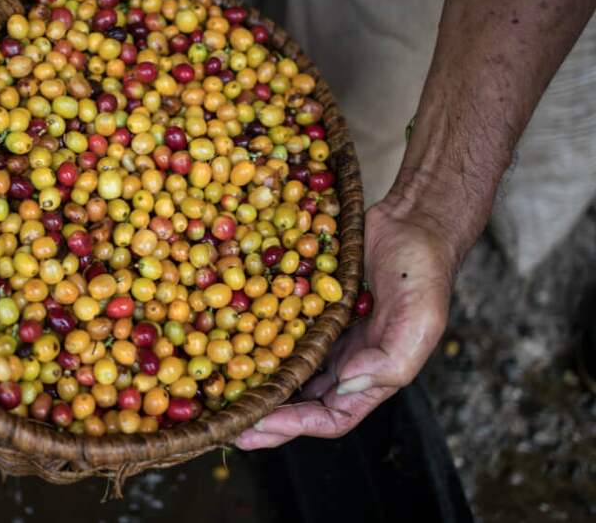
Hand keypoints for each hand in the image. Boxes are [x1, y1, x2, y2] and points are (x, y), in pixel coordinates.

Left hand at [235, 198, 455, 448]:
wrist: (412, 218)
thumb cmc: (424, 270)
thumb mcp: (422, 317)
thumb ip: (392, 359)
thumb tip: (347, 383)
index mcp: (375, 374)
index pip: (332, 417)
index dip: (296, 427)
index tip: (258, 427)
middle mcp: (346, 359)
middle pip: (301, 400)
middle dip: (266, 415)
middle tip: (227, 423)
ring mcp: (326, 332)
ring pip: (286, 368)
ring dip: (257, 383)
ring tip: (222, 392)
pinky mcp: (309, 303)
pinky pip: (279, 326)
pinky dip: (256, 338)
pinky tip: (229, 339)